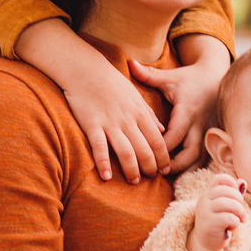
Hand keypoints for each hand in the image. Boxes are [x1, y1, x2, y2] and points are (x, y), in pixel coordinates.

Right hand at [15, 19, 168, 183]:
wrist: (86, 69)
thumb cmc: (111, 82)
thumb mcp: (136, 95)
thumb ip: (149, 115)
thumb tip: (162, 131)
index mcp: (140, 112)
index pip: (158, 140)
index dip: (163, 158)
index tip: (165, 170)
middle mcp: (128, 120)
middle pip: (145, 149)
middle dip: (150, 167)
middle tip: (150, 178)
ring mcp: (110, 122)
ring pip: (126, 152)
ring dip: (132, 170)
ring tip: (134, 181)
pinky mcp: (92, 124)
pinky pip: (99, 147)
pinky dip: (103, 163)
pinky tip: (106, 177)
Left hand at [130, 34, 231, 175]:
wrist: (216, 77)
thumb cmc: (190, 78)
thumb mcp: (170, 76)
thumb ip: (149, 74)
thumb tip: (129, 63)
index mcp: (188, 111)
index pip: (175, 135)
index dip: (162, 149)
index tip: (148, 156)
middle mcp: (200, 124)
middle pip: (190, 152)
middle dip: (175, 165)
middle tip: (157, 172)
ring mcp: (209, 132)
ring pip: (200, 158)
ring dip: (185, 169)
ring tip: (168, 177)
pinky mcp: (213, 136)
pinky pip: (206, 157)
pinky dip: (194, 167)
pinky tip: (182, 174)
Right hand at [188, 176, 246, 250]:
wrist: (206, 243)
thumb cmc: (219, 223)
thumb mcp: (226, 207)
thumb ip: (234, 194)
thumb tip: (243, 182)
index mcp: (208, 194)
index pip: (219, 178)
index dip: (232, 183)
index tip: (236, 196)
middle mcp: (204, 200)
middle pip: (227, 191)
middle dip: (240, 200)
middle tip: (241, 212)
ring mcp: (205, 212)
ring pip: (230, 203)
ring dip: (240, 212)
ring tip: (241, 219)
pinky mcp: (209, 224)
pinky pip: (230, 218)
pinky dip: (236, 222)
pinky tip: (232, 227)